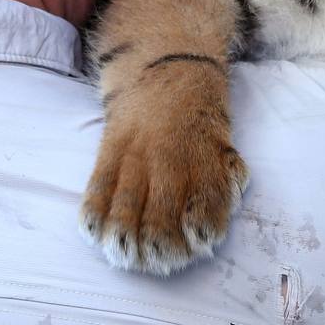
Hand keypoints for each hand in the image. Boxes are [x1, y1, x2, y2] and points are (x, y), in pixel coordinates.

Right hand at [80, 101, 247, 275]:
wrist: (165, 63)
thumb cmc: (200, 111)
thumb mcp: (224, 136)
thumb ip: (225, 172)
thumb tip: (230, 200)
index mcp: (204, 155)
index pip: (205, 205)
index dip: (201, 233)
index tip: (198, 245)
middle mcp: (168, 158)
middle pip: (160, 221)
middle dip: (162, 251)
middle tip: (163, 261)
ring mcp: (134, 154)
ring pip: (124, 212)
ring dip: (126, 245)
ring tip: (130, 258)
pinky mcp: (108, 149)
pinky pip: (96, 190)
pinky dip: (94, 218)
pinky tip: (97, 236)